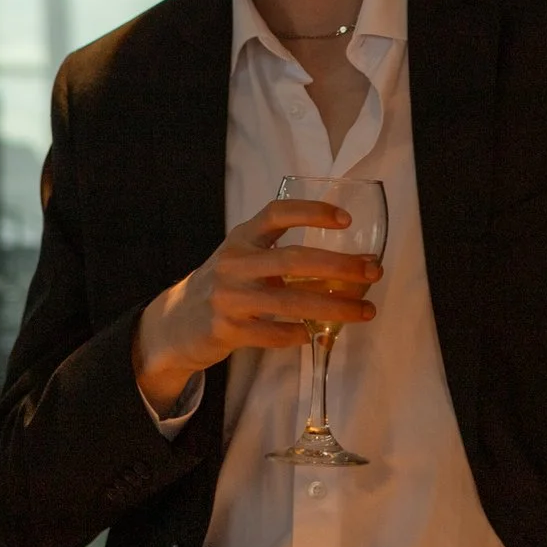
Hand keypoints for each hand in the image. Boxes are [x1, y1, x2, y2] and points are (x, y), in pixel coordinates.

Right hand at [133, 196, 382, 410]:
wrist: (174, 324)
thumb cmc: (224, 288)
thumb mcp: (243, 260)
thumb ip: (281, 257)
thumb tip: (347, 266)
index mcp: (241, 238)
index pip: (277, 213)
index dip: (312, 212)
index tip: (346, 220)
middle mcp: (234, 262)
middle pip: (294, 259)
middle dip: (340, 266)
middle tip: (373, 271)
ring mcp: (228, 297)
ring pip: (291, 301)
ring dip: (334, 307)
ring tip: (365, 311)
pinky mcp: (225, 330)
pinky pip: (272, 333)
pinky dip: (297, 334)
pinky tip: (314, 334)